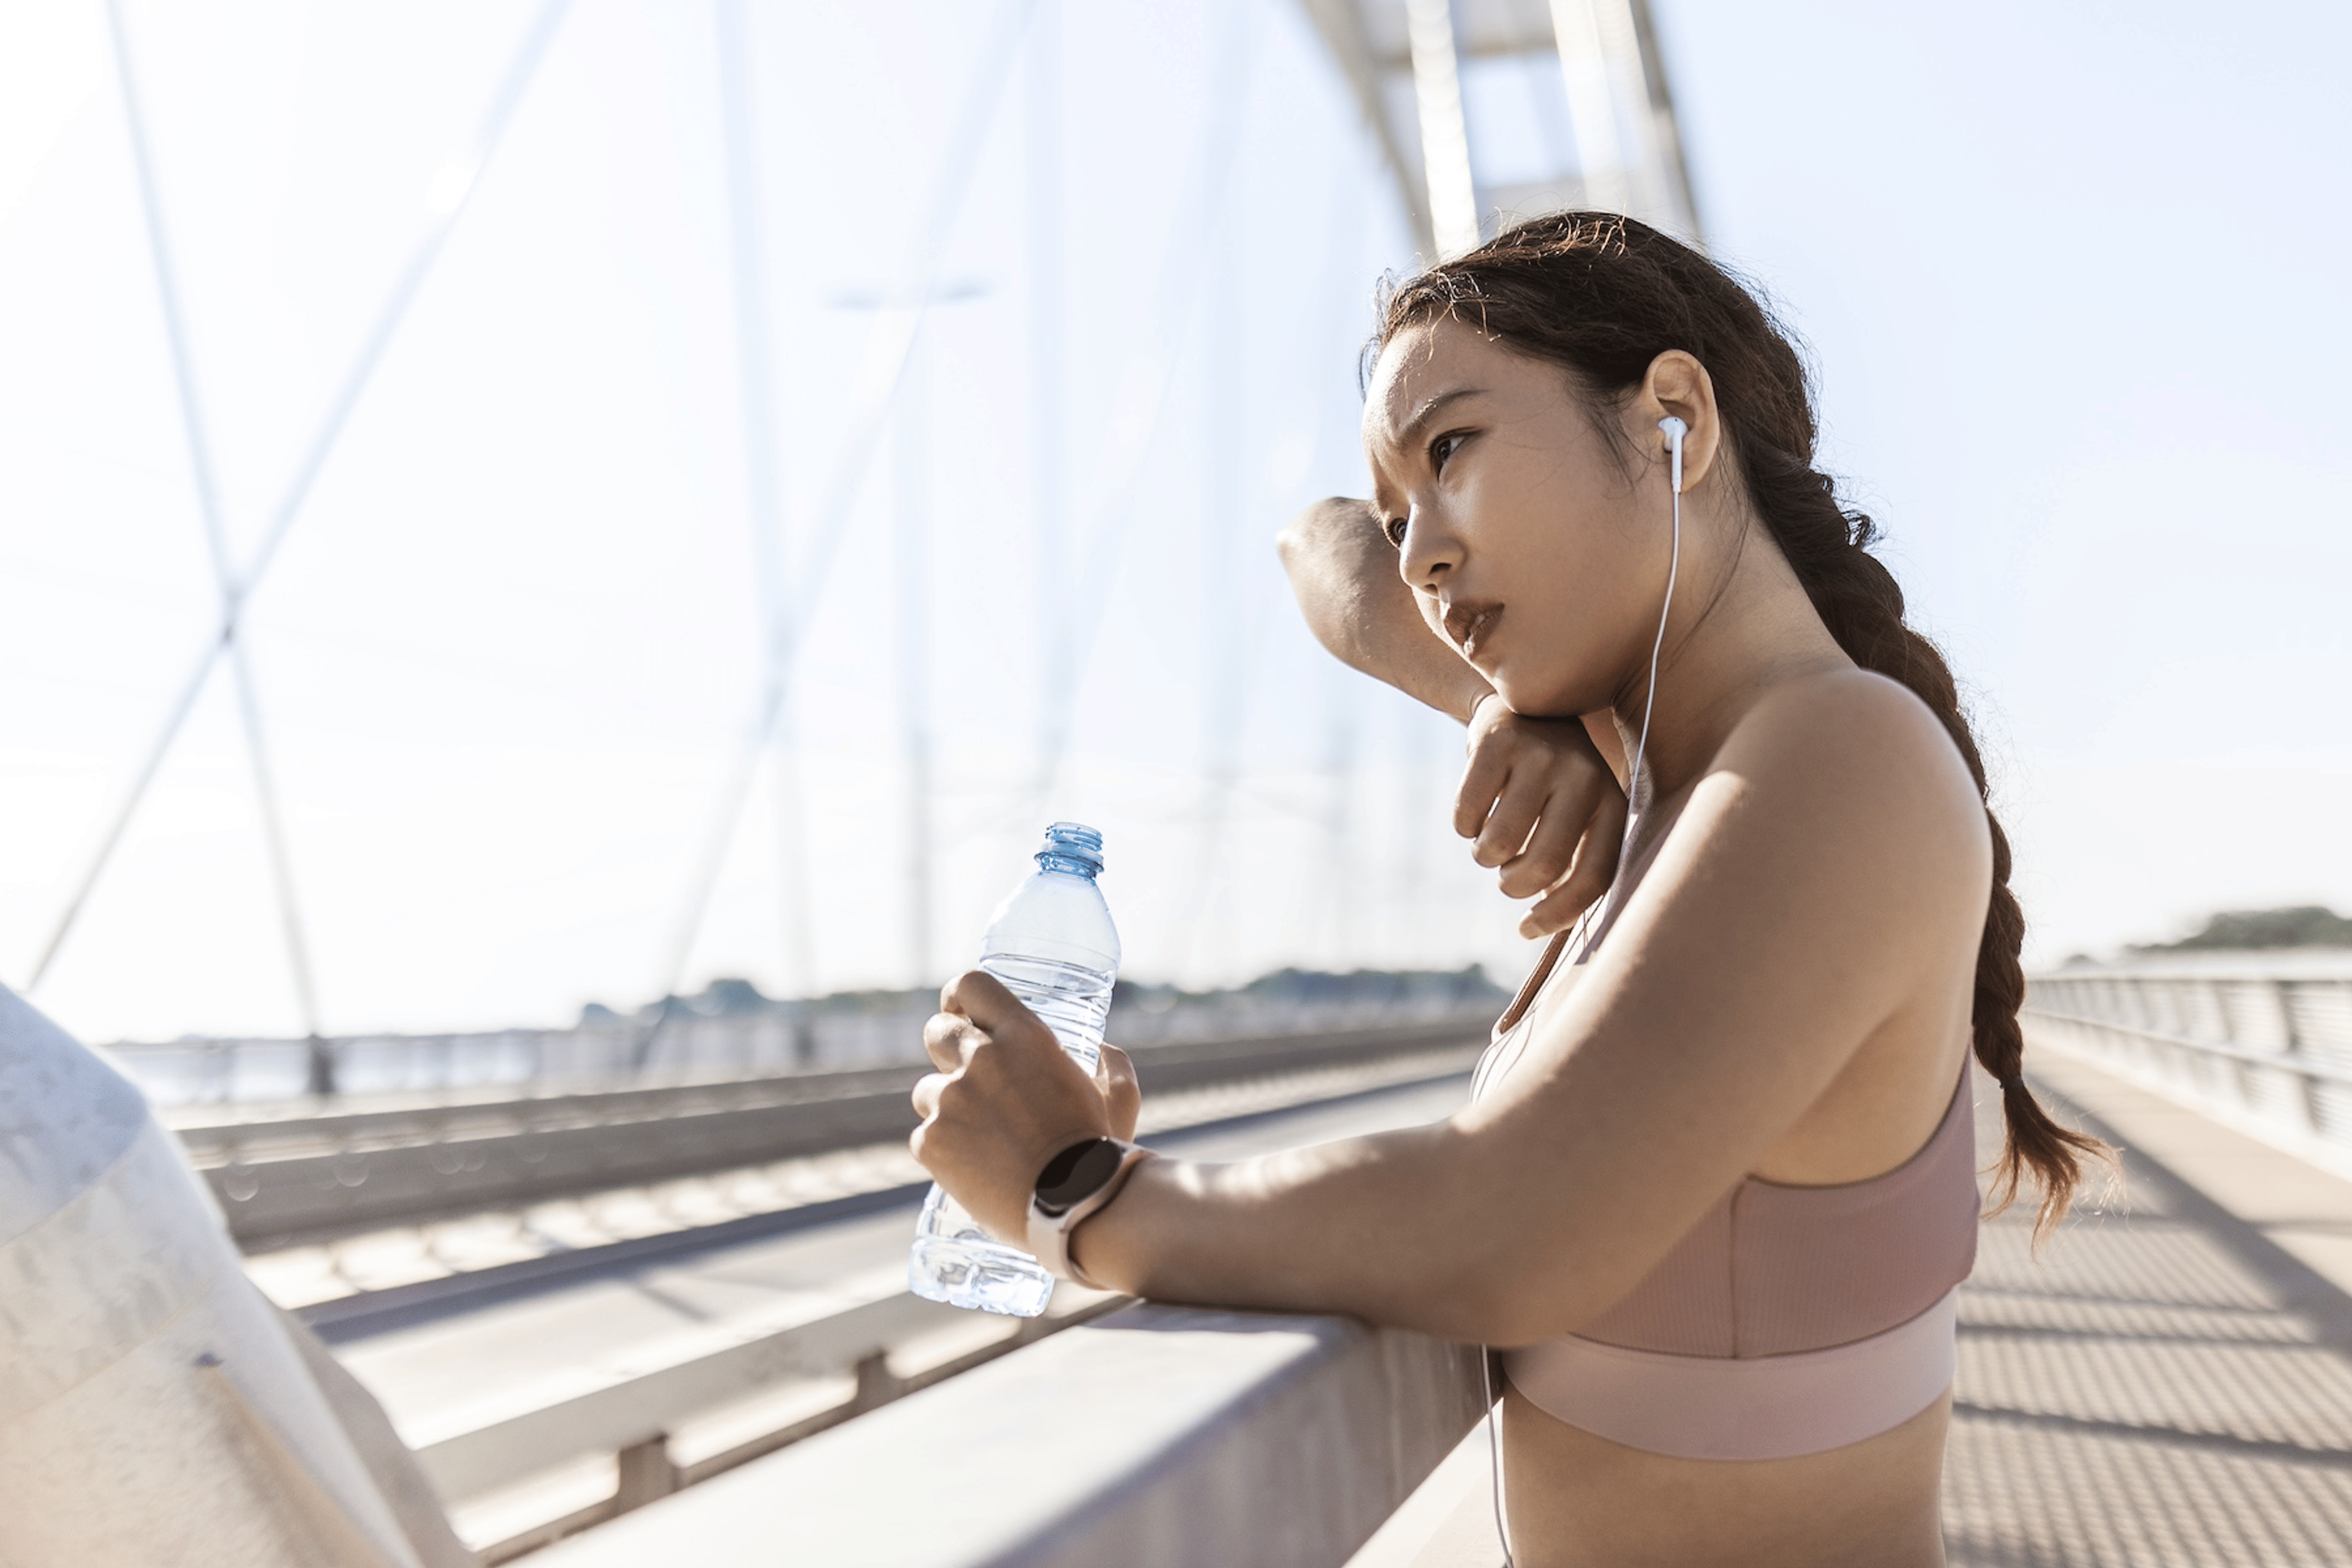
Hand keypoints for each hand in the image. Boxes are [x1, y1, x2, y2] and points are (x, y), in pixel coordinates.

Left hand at [910, 970, 1142, 1243]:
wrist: (1075, 1209)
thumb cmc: (1100, 1155)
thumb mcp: (1119, 1099)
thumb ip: (1112, 1066)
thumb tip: (1103, 1052)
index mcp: (1025, 1037)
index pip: (972, 985)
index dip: (959, 997)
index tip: (961, 1012)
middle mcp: (982, 1059)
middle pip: (936, 1031)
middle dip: (946, 1050)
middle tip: (967, 1079)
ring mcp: (951, 1100)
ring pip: (927, 1091)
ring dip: (946, 1108)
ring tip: (982, 1142)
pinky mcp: (931, 1142)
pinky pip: (924, 1137)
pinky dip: (943, 1151)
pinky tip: (972, 1171)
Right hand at [1456, 696, 1626, 937]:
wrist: (1524, 708)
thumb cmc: (1552, 784)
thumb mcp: (1578, 815)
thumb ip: (1573, 865)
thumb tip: (1543, 928)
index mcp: (1612, 803)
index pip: (1594, 877)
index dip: (1557, 916)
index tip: (1526, 929)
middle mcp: (1585, 776)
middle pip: (1544, 865)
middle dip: (1514, 885)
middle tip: (1507, 877)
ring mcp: (1541, 756)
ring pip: (1500, 844)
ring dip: (1485, 857)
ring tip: (1491, 844)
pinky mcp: (1497, 742)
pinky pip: (1467, 815)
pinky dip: (1464, 828)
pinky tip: (1474, 816)